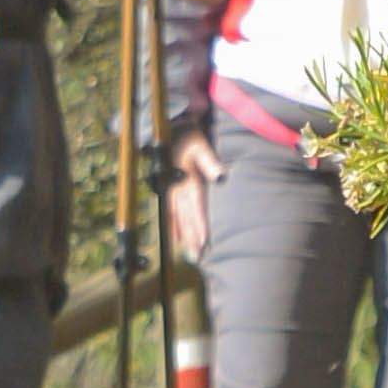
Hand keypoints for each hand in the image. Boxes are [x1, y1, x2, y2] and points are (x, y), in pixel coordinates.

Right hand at [166, 129, 214, 268]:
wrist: (166, 129)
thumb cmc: (188, 136)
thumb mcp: (201, 145)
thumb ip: (210, 162)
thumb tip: (221, 176)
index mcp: (188, 181)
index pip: (196, 209)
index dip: (200, 226)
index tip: (204, 243)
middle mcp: (177, 189)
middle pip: (186, 219)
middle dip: (192, 238)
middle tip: (198, 257)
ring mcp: (169, 191)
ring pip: (177, 218)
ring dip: (183, 236)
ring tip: (188, 253)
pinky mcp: (166, 190)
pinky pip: (169, 213)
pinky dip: (172, 227)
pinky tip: (174, 238)